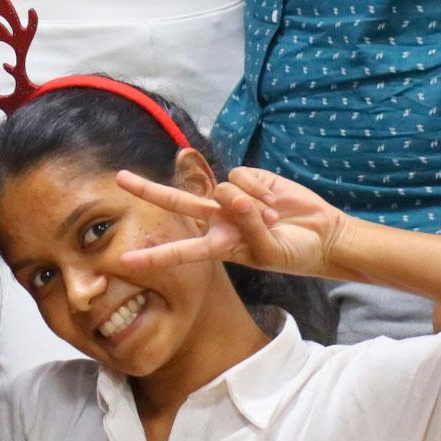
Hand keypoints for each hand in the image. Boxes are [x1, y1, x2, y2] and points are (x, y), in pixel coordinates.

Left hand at [112, 164, 349, 277]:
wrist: (321, 234)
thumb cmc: (293, 252)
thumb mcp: (268, 252)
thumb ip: (248, 226)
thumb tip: (235, 197)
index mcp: (219, 246)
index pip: (179, 252)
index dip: (153, 257)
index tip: (124, 263)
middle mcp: (219, 220)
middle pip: (177, 202)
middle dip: (148, 189)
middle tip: (119, 178)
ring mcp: (232, 198)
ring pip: (221, 189)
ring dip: (250, 205)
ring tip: (271, 218)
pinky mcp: (250, 178)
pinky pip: (242, 177)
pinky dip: (259, 190)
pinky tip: (274, 202)